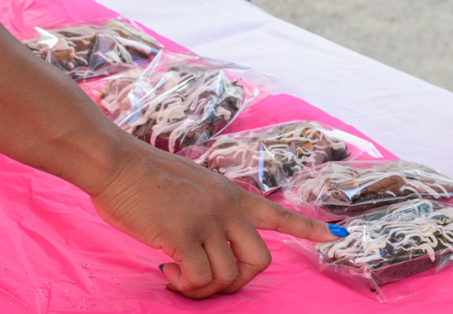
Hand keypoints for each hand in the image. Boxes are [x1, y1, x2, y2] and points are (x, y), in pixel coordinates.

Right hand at [88, 141, 338, 297]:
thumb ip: (208, 208)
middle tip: (206, 281)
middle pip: (260, 260)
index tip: (336, 235)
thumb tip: (208, 243)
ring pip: (228, 276)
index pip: (276, 212)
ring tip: (176, 275)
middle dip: (239, 282)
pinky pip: (199, 279)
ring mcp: (207, 220)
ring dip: (202, 288)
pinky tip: (166, 271)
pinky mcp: (184, 234)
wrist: (116, 163)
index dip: (306, 228)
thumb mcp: (190, 185)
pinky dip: (184, 285)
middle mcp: (226, 207)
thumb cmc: (142, 176)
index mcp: (229, 194)